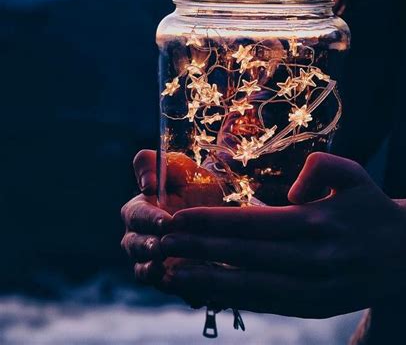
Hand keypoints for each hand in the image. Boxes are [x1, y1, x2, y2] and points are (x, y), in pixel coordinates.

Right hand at [120, 149, 223, 283]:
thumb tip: (146, 185)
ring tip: (165, 270)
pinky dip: (180, 290)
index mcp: (139, 210)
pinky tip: (192, 291)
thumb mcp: (179, 166)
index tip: (166, 221)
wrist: (222, 207)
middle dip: (148, 247)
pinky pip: (171, 289)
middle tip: (164, 247)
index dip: (148, 218)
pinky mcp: (173, 279)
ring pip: (145, 271)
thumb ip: (153, 164)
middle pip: (134, 246)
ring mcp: (154, 260)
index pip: (135, 215)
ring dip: (153, 272)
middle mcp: (140, 238)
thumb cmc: (195, 183)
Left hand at [153, 153, 405, 317]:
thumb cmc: (372, 206)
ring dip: (208, 281)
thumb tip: (290, 189)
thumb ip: (321, 168)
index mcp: (317, 223)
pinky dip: (234, 299)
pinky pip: (267, 303)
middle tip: (161, 245)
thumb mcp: (354, 173)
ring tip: (172, 274)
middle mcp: (312, 259)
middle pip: (245, 256)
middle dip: (199, 251)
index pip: (253, 224)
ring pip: (251, 287)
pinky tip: (207, 291)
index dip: (213, 222)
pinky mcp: (314, 307)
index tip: (178, 218)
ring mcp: (313, 288)